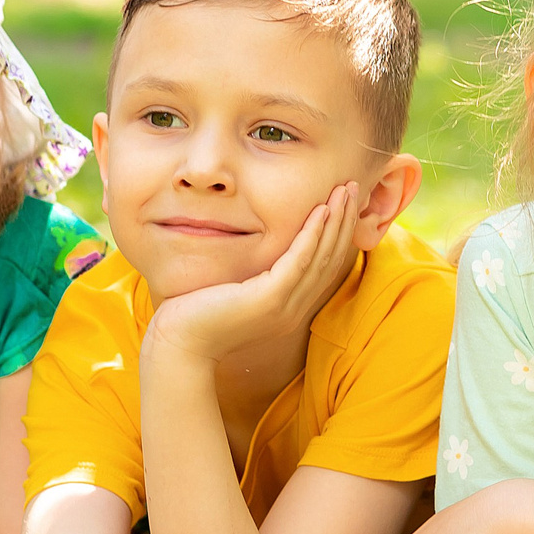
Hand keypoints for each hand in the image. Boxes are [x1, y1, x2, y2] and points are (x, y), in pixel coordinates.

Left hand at [141, 183, 362, 373]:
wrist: (179, 345)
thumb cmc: (196, 317)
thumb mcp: (233, 293)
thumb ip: (251, 276)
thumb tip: (254, 252)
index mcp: (289, 309)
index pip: (324, 267)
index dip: (338, 234)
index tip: (345, 204)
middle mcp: (293, 310)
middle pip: (331, 259)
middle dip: (344, 221)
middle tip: (354, 187)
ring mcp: (284, 306)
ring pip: (322, 257)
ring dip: (336, 221)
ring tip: (345, 191)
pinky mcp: (270, 300)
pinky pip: (299, 261)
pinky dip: (313, 234)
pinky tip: (321, 210)